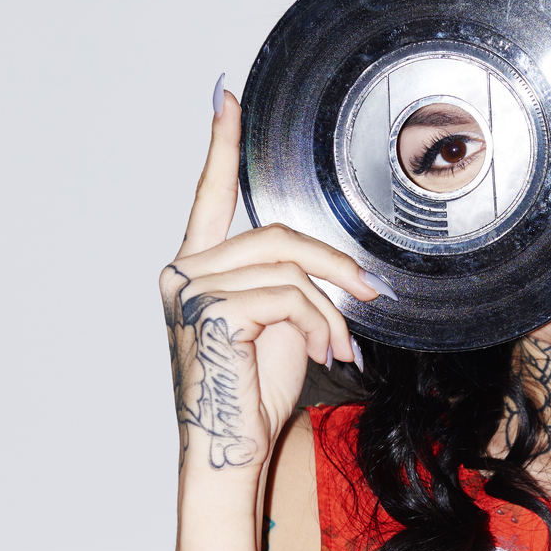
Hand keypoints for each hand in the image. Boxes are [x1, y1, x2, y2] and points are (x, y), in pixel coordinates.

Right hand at [162, 84, 380, 473]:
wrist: (233, 453)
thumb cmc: (253, 394)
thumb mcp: (281, 324)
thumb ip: (292, 282)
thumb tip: (342, 267)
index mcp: (196, 268)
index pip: (210, 196)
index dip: (222, 145)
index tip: (227, 98)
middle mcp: (181, 273)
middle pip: (278, 234)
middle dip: (335, 266)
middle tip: (369, 295)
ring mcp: (189, 291)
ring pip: (290, 266)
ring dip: (331, 307)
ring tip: (340, 346)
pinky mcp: (209, 312)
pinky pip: (291, 296)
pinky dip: (321, 324)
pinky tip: (325, 355)